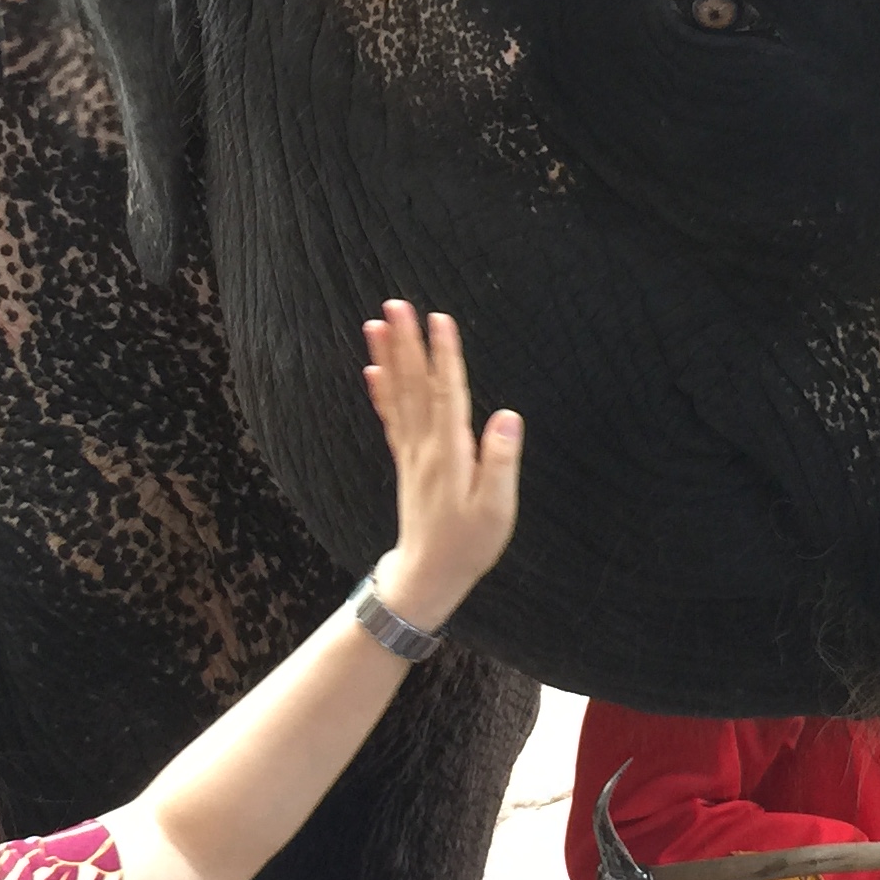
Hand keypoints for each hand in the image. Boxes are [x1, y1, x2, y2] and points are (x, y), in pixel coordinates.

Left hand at [361, 302, 521, 632]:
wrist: (428, 575)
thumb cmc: (469, 544)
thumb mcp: (496, 509)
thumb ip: (501, 461)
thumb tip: (506, 415)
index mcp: (450, 452)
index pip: (446, 393)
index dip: (443, 354)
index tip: (438, 318)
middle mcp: (425, 446)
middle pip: (414, 384)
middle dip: (405, 342)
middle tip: (395, 304)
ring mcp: (411, 452)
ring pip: (397, 395)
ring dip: (388, 357)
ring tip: (375, 323)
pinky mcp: (406, 461)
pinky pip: (390, 418)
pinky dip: (380, 391)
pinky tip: (372, 368)